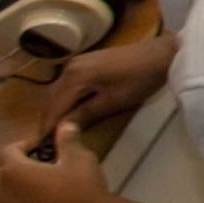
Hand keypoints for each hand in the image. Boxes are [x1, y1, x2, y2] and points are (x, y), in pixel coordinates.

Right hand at [41, 32, 173, 138]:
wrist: (161, 54)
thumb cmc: (140, 80)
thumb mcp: (114, 102)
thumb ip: (85, 114)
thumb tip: (62, 130)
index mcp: (75, 77)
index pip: (54, 107)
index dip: (47, 128)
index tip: (42, 147)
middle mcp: (69, 67)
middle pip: (51, 99)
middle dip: (49, 120)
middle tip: (48, 143)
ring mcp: (75, 62)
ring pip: (57, 91)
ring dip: (56, 110)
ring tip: (57, 131)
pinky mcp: (84, 62)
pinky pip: (67, 84)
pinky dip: (65, 99)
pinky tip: (70, 112)